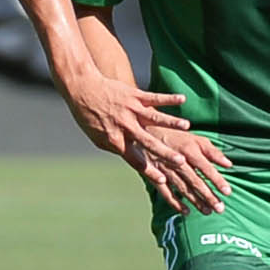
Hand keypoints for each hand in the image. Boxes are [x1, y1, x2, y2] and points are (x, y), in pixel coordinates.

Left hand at [66, 75, 228, 210]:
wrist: (82, 88)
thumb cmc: (88, 116)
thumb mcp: (97, 138)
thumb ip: (116, 149)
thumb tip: (133, 160)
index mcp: (115, 140)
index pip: (135, 160)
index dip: (149, 171)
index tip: (163, 180)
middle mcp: (125, 126)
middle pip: (148, 143)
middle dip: (164, 153)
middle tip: (181, 162)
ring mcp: (130, 109)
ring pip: (154, 118)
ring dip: (171, 122)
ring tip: (187, 127)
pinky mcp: (134, 95)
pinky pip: (154, 97)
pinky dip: (168, 99)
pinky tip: (182, 99)